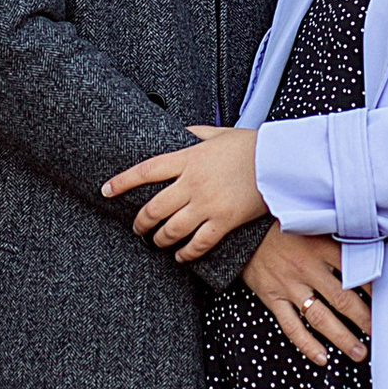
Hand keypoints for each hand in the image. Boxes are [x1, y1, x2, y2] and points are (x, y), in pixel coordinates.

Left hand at [103, 122, 266, 259]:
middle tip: (137, 228)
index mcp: (189, 158)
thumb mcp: (220, 133)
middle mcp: (193, 183)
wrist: (281, 161)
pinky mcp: (225, 221)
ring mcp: (208, 204)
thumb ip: (196, 134)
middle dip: (140, 222)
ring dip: (159, 240)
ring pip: (172, 229)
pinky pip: (198, 244)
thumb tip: (181, 132)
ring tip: (156, 243)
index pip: (145, 171)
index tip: (106, 190)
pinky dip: (186, 253)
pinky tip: (181, 256)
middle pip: (154, 208)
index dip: (122, 182)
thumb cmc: (252, 145)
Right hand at [245, 226, 369, 366]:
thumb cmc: (282, 227)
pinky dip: (307, 344)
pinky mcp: (272, 297)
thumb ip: (337, 238)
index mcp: (320, 246)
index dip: (374, 289)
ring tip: (358, 352)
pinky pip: (291, 326)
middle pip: (342, 299)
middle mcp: (306, 267)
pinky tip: (322, 358)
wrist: (242, 230)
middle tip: (379, 333)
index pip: (355, 271)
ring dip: (341, 338)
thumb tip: (370, 250)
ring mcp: (288, 285)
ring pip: (320, 317)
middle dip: (364, 319)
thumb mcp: (312, 225)